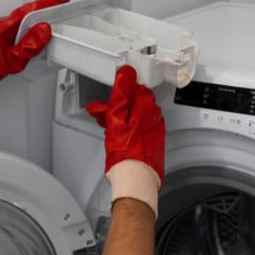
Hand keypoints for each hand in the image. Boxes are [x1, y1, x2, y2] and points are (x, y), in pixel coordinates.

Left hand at [0, 0, 69, 104]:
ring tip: (38, 36)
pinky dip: (14, 37)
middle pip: (22, 18)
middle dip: (39, 16)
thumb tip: (43, 32)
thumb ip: (27, 48)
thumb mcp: (8, 64)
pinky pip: (3, 34)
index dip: (47, 4)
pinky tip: (16, 47)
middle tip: (54, 13)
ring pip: (13, 27)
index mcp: (2, 29)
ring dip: (26, 29)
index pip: (29, 12)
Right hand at [86, 65, 164, 182]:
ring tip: (105, 125)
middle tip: (100, 113)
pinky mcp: (153, 143)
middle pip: (133, 104)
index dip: (117, 93)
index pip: (133, 89)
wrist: (135, 180)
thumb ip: (121, 94)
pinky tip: (117, 136)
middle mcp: (154, 117)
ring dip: (120, 119)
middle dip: (116, 107)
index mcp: (147, 107)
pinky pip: (139, 130)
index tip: (106, 98)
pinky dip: (127, 129)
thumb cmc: (126, 154)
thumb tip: (126, 74)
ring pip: (135, 117)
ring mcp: (155, 131)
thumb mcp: (116, 118)